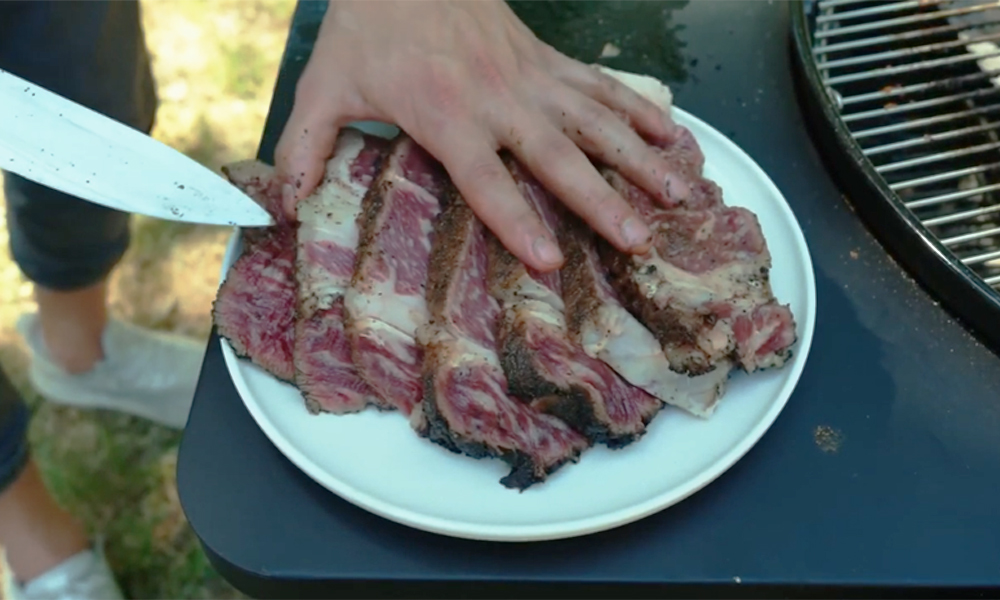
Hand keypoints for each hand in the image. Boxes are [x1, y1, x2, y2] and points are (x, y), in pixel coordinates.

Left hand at [274, 0, 686, 271]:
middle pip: (560, 157)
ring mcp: (532, 78)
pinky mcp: (548, 61)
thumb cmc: (368, 27)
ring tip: (681, 193)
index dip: (517, 220)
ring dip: (641, 158)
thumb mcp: (326, 88)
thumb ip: (306, 149)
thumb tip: (281, 209)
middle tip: (641, 238)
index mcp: (447, 116)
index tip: (549, 259)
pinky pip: (603, 88)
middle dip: (603, 200)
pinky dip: (641, 110)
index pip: (487, 179)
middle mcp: (501, 101)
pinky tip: (675, 134)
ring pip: (598, 122)